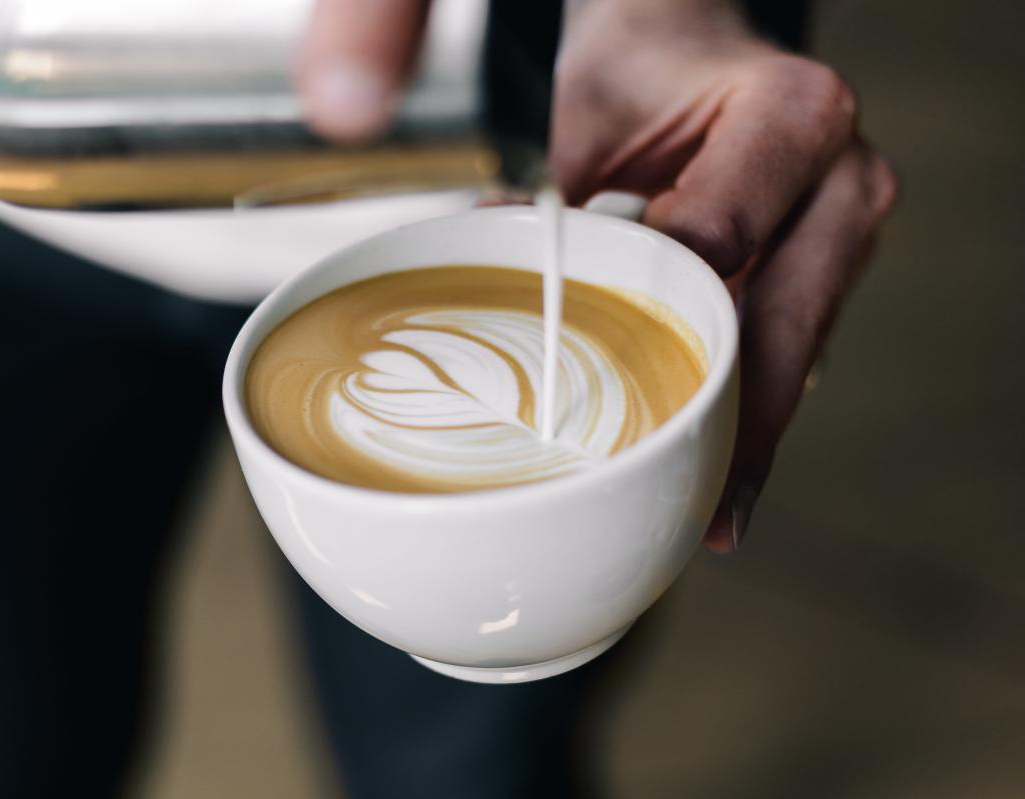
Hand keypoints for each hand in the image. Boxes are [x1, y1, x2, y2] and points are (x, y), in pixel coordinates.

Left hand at [298, 0, 897, 551]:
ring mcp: (835, 239)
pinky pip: (785, 362)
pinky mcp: (820, 280)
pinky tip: (713, 475)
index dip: (659, 312)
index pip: (721, 236)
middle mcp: (835, 182)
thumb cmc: (631, 70)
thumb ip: (502, 126)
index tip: (607, 376)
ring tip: (706, 516)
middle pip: (783, 329)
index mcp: (789, 116)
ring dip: (745, 437)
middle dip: (734, 424)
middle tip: (697, 512)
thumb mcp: (576, 86)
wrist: (686, 57)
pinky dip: (741, 415)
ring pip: (794, 361)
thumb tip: (369, 146)